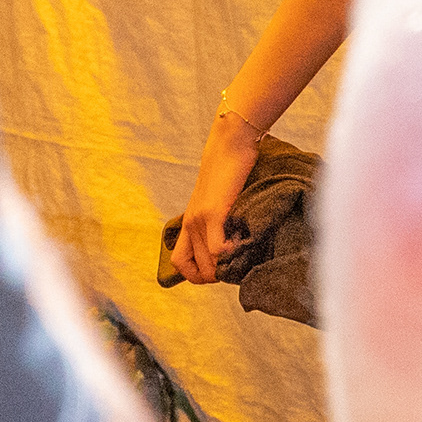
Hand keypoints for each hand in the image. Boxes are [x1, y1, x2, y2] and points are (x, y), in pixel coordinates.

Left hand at [170, 119, 265, 284]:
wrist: (229, 145)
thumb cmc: (229, 173)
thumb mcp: (216, 200)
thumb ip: (217, 221)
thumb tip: (231, 244)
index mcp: (188, 224)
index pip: (179, 264)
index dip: (196, 274)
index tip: (216, 267)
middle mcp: (190, 224)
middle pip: (198, 272)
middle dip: (217, 276)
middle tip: (234, 264)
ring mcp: (200, 219)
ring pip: (209, 265)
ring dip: (226, 267)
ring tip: (241, 255)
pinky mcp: (214, 213)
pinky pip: (218, 249)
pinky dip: (231, 253)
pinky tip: (242, 243)